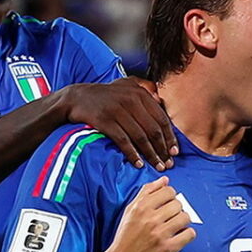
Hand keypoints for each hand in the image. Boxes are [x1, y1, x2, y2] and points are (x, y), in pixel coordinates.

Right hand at [60, 78, 177, 170]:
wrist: (77, 97)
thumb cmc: (105, 95)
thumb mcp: (125, 85)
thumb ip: (144, 89)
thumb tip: (160, 99)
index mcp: (140, 93)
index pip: (161, 118)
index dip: (170, 137)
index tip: (175, 152)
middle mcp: (131, 101)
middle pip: (153, 129)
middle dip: (163, 149)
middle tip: (168, 164)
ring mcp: (117, 111)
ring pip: (140, 137)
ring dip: (151, 154)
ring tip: (157, 166)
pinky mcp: (105, 121)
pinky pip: (123, 141)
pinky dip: (132, 154)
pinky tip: (139, 164)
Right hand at [103, 176, 194, 251]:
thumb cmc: (125, 236)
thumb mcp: (131, 211)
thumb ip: (147, 192)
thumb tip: (165, 179)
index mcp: (141, 207)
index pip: (168, 191)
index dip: (170, 197)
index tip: (166, 205)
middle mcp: (151, 218)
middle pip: (178, 204)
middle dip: (176, 210)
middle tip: (170, 218)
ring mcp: (160, 234)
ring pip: (185, 217)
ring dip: (183, 222)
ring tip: (175, 227)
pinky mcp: (168, 249)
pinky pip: (189, 234)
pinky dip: (187, 235)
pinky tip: (178, 237)